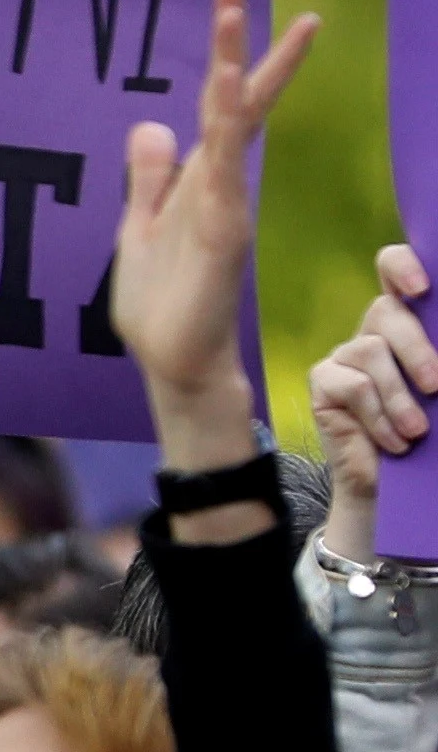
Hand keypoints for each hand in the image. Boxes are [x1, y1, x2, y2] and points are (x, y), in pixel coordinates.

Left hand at [111, 0, 313, 451]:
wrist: (172, 360)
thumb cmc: (160, 301)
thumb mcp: (137, 227)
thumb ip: (147, 179)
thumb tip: (149, 124)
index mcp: (197, 179)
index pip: (222, 106)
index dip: (230, 56)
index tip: (232, 1)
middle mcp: (219, 184)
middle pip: (235, 100)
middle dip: (240, 45)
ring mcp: (225, 207)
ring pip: (231, 125)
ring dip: (231, 71)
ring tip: (235, 17)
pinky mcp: (222, 237)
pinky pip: (224, 178)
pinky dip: (224, 140)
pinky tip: (225, 105)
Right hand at [310, 244, 435, 540]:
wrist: (394, 484)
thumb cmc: (433, 436)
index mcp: (410, 323)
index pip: (394, 270)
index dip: (403, 266)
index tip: (424, 289)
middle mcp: (374, 331)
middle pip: (387, 311)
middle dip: (417, 348)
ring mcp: (345, 356)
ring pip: (371, 351)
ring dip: (401, 397)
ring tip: (417, 432)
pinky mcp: (324, 383)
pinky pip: (352, 386)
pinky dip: (379, 416)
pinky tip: (394, 441)